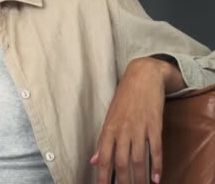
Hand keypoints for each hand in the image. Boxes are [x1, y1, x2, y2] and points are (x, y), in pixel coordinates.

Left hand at [90, 57, 180, 183]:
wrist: (143, 76)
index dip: (102, 176)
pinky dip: (157, 166)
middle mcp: (123, 130)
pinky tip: (156, 178)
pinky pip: (156, 149)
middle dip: (122, 181)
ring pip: (138, 160)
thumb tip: (94, 160)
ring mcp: (139, 128)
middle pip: (121, 162)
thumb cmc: (124, 98)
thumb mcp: (110, 117)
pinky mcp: (155, 126)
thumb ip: (103, 141)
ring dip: (140, 178)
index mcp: (109, 128)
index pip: (104, 158)